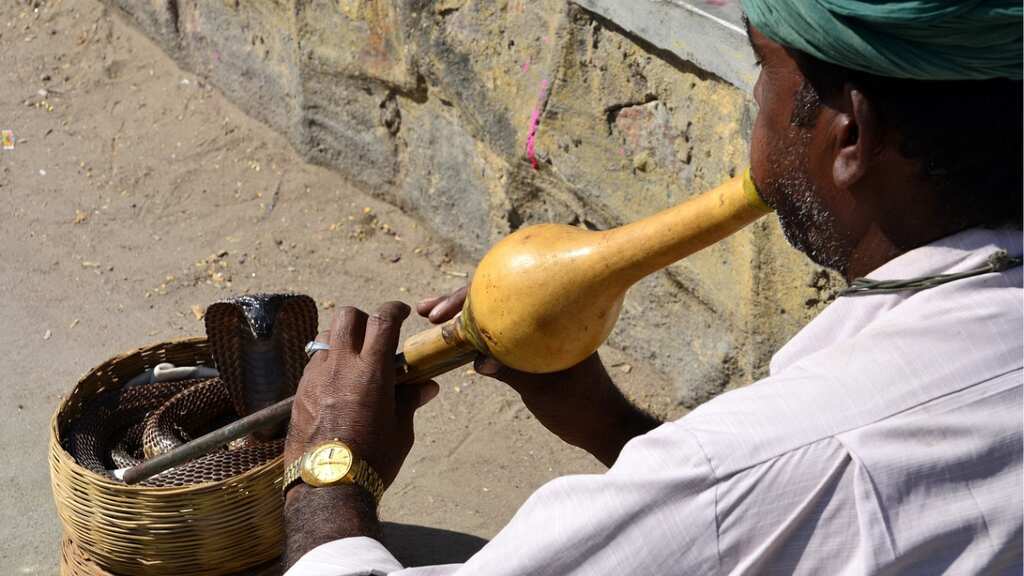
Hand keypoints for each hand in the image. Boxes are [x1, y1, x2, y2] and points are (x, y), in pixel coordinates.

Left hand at [285, 302, 439, 489]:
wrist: (328, 486)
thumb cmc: (372, 460)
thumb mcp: (400, 430)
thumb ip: (410, 400)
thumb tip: (426, 386)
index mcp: (371, 371)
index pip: (383, 320)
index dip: (394, 310)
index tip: (402, 312)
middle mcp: (340, 365)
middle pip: (348, 316)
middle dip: (364, 319)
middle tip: (375, 335)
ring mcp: (315, 376)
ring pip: (326, 336)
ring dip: (341, 339)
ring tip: (353, 359)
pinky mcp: (299, 392)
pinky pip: (313, 363)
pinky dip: (327, 363)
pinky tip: (336, 385)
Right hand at [417, 288, 659, 465]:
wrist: (602, 423)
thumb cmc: (582, 405)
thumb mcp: (543, 389)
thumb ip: (511, 372)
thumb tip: (478, 362)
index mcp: (553, 315)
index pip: (504, 294)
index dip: (469, 299)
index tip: (443, 312)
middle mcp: (543, 316)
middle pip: (494, 299)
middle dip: (458, 303)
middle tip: (428, 311)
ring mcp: (534, 332)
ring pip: (492, 316)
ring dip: (463, 318)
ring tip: (432, 318)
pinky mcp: (528, 349)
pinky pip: (496, 335)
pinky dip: (475, 337)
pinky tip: (454, 341)